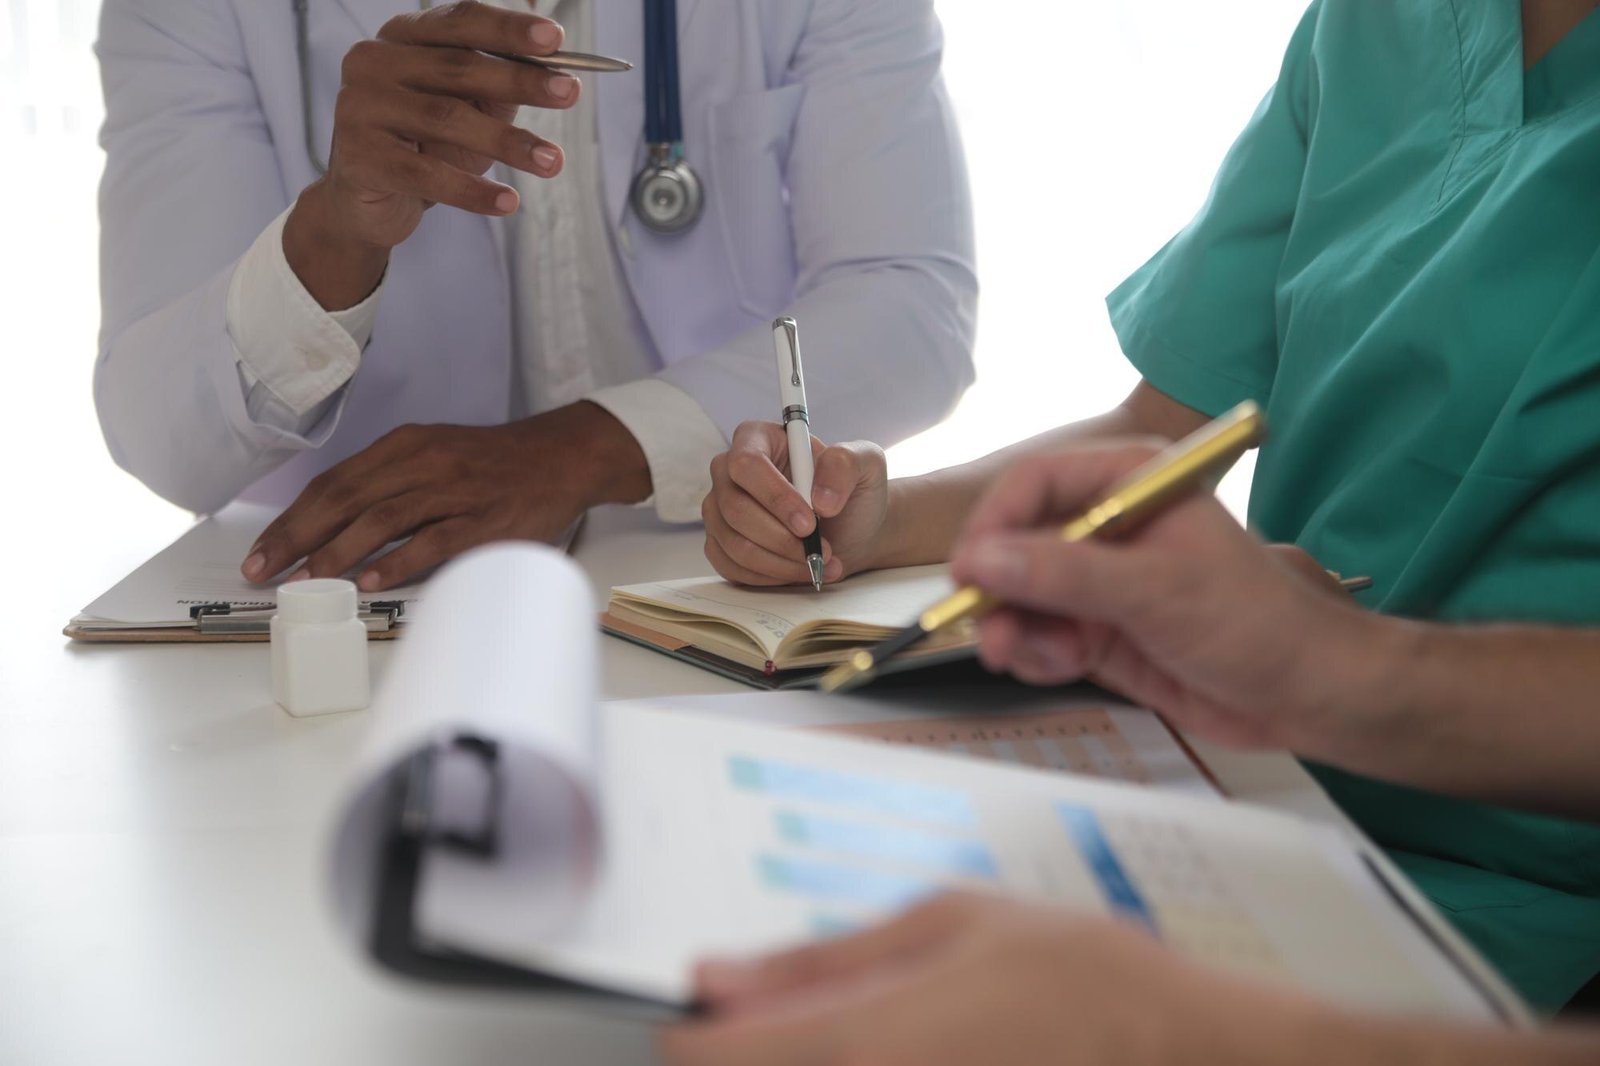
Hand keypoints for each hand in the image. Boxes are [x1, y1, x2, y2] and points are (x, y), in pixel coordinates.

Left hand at [241, 402, 648, 589]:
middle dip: (298, 537)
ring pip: (382, 518)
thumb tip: (336, 524)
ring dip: (338, 551)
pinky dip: (399, 561)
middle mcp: (422, 463)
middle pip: (346, 499)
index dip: (292, 518)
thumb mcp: (434, 454)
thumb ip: (390, 482)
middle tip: (263, 569)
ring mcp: (454, 491)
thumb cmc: (493, 463)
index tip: (260, 550)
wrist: (561, 455)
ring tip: (306, 579)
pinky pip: (434, 540)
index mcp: (404, 446)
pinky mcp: (484, 519)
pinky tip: (371, 580)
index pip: (333, 483)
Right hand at [283, 1, 579, 308]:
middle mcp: (373, 62)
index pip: (459, 21)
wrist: (365, 203)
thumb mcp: (468, 108)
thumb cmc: (425, 146)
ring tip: (554, 162)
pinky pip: (427, 175)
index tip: (555, 39)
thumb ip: (501, 86)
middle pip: (458, 67)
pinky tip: (509, 202)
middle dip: (521, 80)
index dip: (508, 29)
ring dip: (508, 142)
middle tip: (571, 93)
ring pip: (447, 119)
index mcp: (402, 37)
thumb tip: (557, 75)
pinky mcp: (360, 159)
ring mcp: (359, 108)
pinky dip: (473, 191)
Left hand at [662, 892, 1312, 1065]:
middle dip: (756, 1047)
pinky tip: (920, 1043)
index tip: (711, 1010)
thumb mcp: (945, 923)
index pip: (705, 1059)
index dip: (695, 1032)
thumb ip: (822, 958)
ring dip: (810, 1052)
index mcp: (852, 1042)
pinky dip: (861, 1062)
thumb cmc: (1072, 973)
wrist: (1179, 1047)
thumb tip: (716, 975)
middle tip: (803, 1011)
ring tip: (884, 1020)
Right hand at [702, 422, 889, 585]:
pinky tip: (799, 571)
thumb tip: (820, 499)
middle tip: (822, 551)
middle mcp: (728, 472)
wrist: (851, 529)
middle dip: (782, 539)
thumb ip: (845, 465)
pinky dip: (771, 576)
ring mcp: (720, 510)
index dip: (775, 497)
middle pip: (735, 509)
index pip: (746, 464)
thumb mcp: (866, 464)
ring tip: (819, 564)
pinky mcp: (720, 544)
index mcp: (756, 439)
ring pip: (735, 544)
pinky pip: (732, 567)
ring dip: (782, 563)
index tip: (810, 524)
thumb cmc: (851, 492)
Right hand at [947, 442, 1384, 752]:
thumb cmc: (1256, 623)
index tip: (968, 572)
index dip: (995, 525)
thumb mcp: (1156, 591)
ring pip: (1020, 597)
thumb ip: (1065, 574)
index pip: (1035, 484)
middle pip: (1016, 543)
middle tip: (989, 633)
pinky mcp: (1099, 631)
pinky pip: (1040, 636)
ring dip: (1015, 630)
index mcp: (1130, 482)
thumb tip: (982, 560)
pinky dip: (1036, 655)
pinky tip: (1058, 667)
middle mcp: (1107, 526)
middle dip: (998, 590)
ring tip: (1037, 658)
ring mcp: (1100, 581)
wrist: (1307, 695)